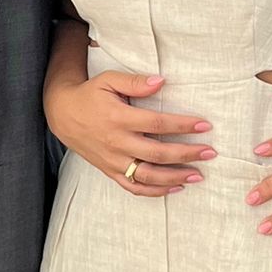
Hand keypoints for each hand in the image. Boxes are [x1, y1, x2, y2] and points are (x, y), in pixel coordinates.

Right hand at [46, 70, 215, 195]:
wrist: (62, 115)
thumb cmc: (90, 95)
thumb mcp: (108, 80)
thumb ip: (135, 82)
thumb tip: (161, 81)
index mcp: (118, 118)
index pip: (157, 124)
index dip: (182, 126)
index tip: (204, 125)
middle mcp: (116, 143)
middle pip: (157, 153)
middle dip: (186, 154)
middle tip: (210, 152)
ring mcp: (113, 161)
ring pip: (148, 175)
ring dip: (175, 177)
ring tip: (198, 175)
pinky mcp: (110, 171)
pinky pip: (134, 187)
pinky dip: (155, 191)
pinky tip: (175, 188)